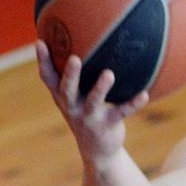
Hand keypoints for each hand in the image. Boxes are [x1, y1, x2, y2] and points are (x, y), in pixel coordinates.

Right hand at [37, 42, 147, 163]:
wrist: (97, 149)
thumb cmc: (86, 111)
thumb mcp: (77, 95)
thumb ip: (75, 73)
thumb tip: (83, 35)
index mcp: (63, 96)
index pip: (48, 77)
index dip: (43, 61)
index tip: (41, 41)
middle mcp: (72, 107)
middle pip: (67, 90)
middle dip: (70, 74)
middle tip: (74, 58)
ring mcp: (89, 117)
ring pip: (93, 101)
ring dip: (100, 88)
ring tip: (109, 74)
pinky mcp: (107, 126)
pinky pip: (121, 112)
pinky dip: (133, 104)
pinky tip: (144, 94)